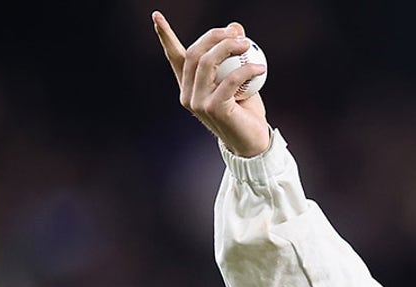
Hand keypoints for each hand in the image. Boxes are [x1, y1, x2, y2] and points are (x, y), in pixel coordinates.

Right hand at [152, 11, 270, 156]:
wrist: (253, 142)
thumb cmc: (246, 111)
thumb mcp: (241, 78)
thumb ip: (234, 55)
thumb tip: (235, 26)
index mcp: (189, 85)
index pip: (174, 57)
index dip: (165, 36)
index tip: (156, 15)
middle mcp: (187, 93)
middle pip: (193, 54)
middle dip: (213, 37)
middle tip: (234, 32)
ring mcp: (197, 102)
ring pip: (206, 63)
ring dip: (228, 48)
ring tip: (247, 45)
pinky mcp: (213, 108)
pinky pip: (229, 81)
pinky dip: (246, 70)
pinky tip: (260, 68)